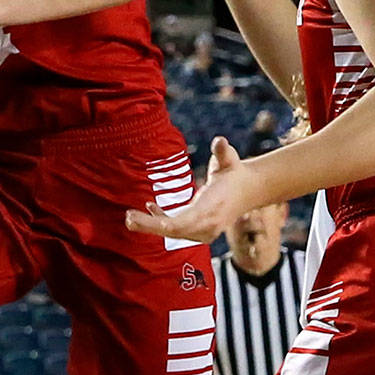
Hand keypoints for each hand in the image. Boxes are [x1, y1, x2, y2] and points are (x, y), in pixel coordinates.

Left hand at [125, 137, 261, 243]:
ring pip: (173, 232)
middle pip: (176, 231)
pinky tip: (150, 208)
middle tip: (129, 218)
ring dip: (151, 225)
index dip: (168, 222)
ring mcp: (204, 231)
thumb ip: (223, 152)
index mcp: (214, 208)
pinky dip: (161, 221)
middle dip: (151, 226)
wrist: (246, 190)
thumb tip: (220, 141)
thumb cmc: (234, 172)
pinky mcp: (198, 231)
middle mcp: (208, 225)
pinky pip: (176, 229)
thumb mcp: (230, 159)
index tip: (148, 217)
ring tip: (130, 218)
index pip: (188, 221)